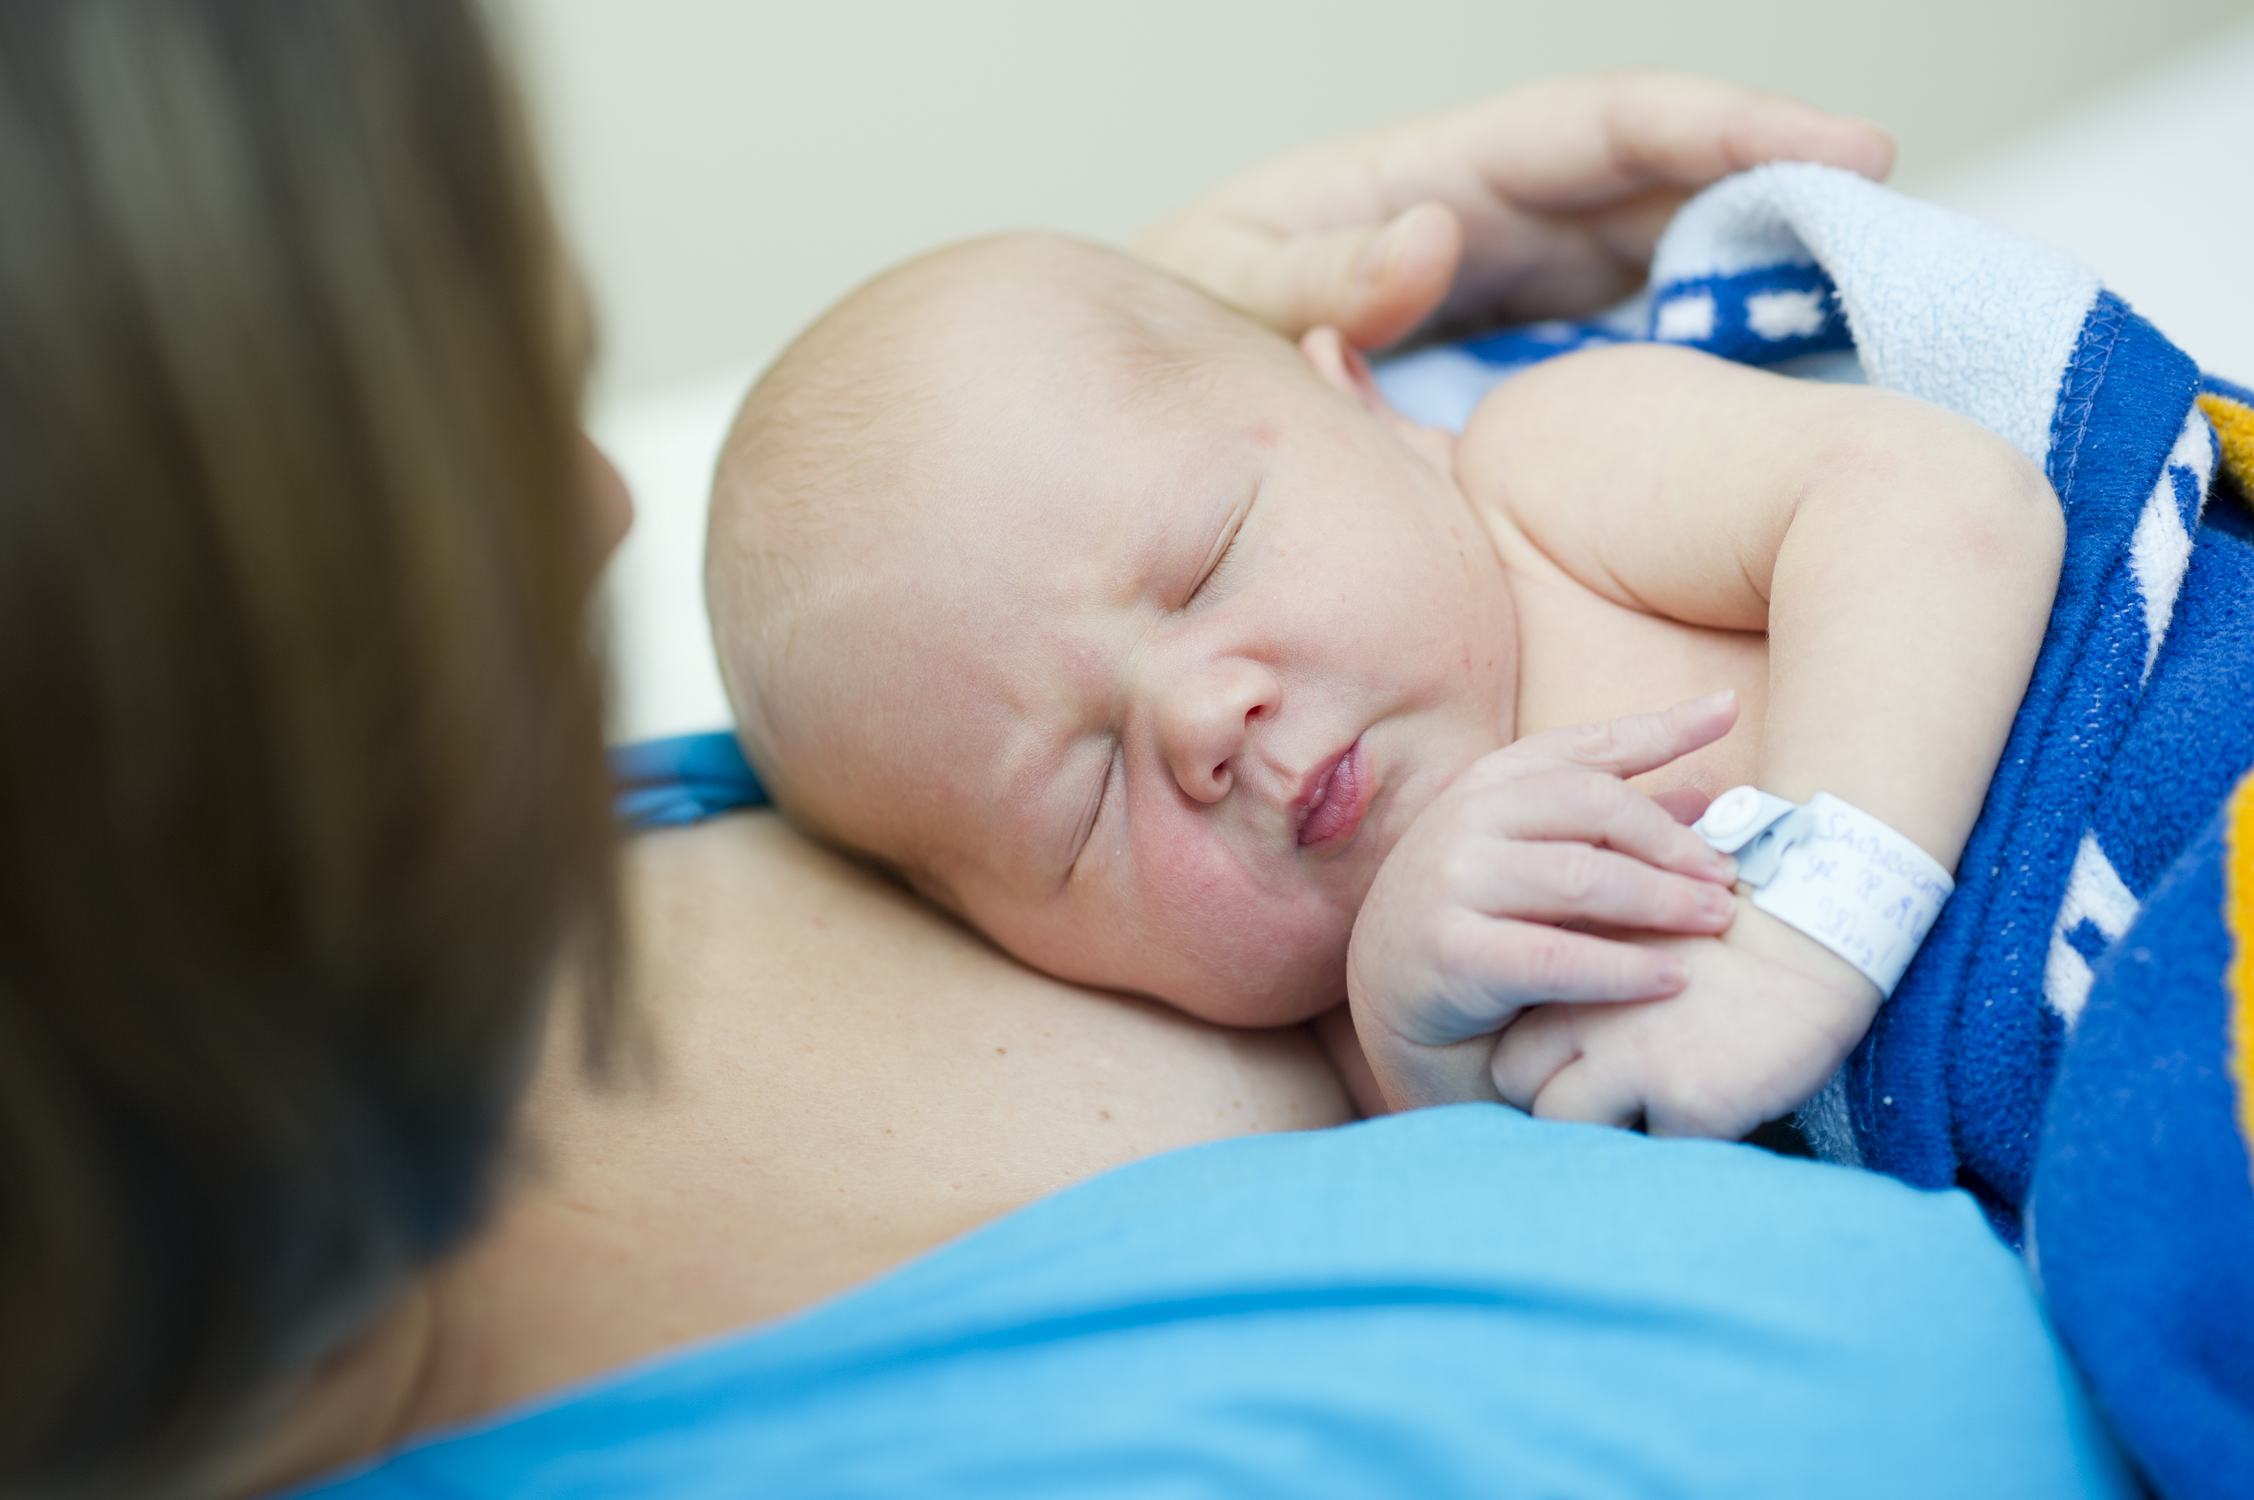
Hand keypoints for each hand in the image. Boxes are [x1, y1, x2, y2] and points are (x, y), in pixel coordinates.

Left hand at [1138, 72, 1891, 349]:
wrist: (1147, 414)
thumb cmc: (1177, 326)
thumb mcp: (1219, 289)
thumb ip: (1312, 278)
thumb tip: (1437, 237)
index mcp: (1425, 177)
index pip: (1597, 129)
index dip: (1718, 128)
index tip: (1830, 148)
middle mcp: (1489, 218)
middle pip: (1659, 184)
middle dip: (1778, 189)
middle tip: (1900, 230)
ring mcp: (1509, 288)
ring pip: (1663, 260)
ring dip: (1759, 276)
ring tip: (1876, 313)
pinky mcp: (1512, 361)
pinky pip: (1627, 342)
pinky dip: (1702, 357)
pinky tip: (1773, 396)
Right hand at [1347, 693, 1741, 1110]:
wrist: (1397, 1009)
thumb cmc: (1485, 929)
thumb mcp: (1544, 866)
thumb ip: (1613, 831)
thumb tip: (1708, 794)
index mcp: (1491, 785)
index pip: (1584, 747)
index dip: (1660, 728)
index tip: (1727, 711)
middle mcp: (1464, 819)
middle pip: (1591, 804)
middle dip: (1671, 839)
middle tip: (1727, 877)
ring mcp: (1451, 882)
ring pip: (1579, 877)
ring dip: (1661, 900)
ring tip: (1717, 921)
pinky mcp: (1449, 953)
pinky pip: (1554, 957)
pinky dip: (1622, 969)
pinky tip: (1671, 980)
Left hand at [1489, 901, 1881, 1138]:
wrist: (1817, 923)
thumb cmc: (1731, 926)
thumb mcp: (1639, 927)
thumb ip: (1591, 967)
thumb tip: (1557, 1017)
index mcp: (1569, 965)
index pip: (1508, 1038)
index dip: (1535, 1056)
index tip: (1569, 1060)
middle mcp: (1585, 1015)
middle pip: (1516, 1082)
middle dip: (1550, 1092)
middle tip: (1606, 1087)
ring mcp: (1633, 1062)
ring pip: (1567, 1125)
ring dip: (1602, 1121)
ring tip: (1655, 1098)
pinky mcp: (1689, 1101)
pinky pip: (1658, 1148)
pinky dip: (1679, 1135)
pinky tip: (1715, 1100)